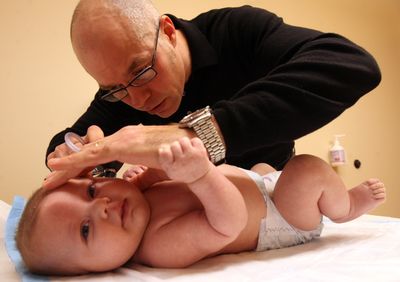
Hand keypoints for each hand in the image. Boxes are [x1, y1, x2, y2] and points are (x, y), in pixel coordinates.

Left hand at [43, 124, 190, 188]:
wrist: (191, 144)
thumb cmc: (177, 153)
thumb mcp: (155, 167)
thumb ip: (141, 175)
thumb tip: (131, 184)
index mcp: (128, 141)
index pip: (99, 152)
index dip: (82, 162)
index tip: (68, 173)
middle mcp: (122, 137)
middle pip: (90, 151)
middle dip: (70, 164)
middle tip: (51, 176)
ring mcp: (122, 138)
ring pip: (88, 152)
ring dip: (68, 165)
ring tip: (49, 174)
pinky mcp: (123, 144)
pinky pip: (94, 153)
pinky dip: (74, 160)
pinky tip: (58, 165)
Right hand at [158, 137, 211, 183]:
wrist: (200, 177)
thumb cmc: (182, 171)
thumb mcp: (170, 170)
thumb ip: (163, 159)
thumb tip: (162, 147)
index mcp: (173, 168)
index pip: (165, 153)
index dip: (166, 151)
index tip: (170, 155)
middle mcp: (183, 162)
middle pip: (174, 145)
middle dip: (176, 146)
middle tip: (179, 152)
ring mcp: (192, 156)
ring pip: (183, 140)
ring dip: (184, 143)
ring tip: (186, 149)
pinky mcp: (201, 152)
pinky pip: (194, 140)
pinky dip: (194, 143)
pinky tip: (194, 150)